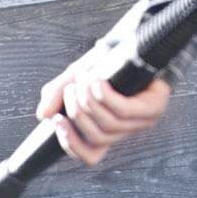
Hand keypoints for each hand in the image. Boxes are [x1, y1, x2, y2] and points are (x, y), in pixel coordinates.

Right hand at [35, 48, 172, 166]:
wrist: (133, 42)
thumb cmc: (105, 64)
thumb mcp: (74, 79)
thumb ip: (56, 95)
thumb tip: (43, 115)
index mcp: (108, 130)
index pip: (91, 156)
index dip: (71, 144)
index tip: (56, 121)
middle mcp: (125, 131)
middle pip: (96, 137)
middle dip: (77, 113)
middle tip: (70, 89)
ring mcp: (142, 121)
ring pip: (108, 124)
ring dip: (89, 102)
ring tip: (81, 80)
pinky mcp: (152, 108)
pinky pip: (122, 110)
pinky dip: (104, 96)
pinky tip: (96, 82)